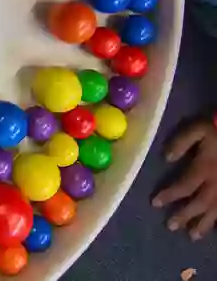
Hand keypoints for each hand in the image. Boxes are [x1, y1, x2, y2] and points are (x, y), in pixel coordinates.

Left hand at [152, 119, 216, 239]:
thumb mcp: (198, 130)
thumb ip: (181, 142)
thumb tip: (166, 158)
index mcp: (204, 168)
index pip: (184, 186)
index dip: (169, 195)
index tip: (155, 203)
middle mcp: (216, 183)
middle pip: (199, 203)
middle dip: (184, 215)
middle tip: (170, 226)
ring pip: (215, 211)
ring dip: (203, 224)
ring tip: (192, 236)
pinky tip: (214, 228)